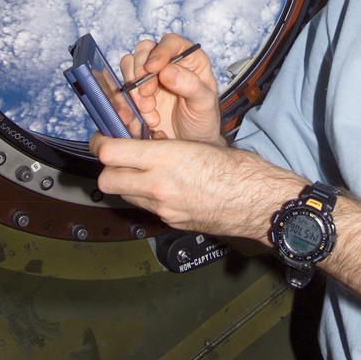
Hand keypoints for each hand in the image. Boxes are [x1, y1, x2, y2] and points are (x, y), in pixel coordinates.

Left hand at [90, 133, 303, 239]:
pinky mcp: (171, 223)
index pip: (111, 153)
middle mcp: (158, 186)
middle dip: (106, 169)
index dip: (100, 143)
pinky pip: (146, 208)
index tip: (102, 137)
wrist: (260, 202)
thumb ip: (165, 147)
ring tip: (140, 170)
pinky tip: (163, 187)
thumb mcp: (199, 143)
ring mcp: (163, 209)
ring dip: (124, 183)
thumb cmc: (239, 167)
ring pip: (124, 196)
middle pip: (106, 181)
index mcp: (166, 159)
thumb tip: (143, 143)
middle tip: (115, 156)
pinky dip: (146, 197)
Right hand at [120, 33, 220, 143]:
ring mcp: (149, 78)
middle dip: (141, 72)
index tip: (152, 69)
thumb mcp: (204, 103)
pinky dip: (125, 103)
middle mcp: (167, 64)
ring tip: (147, 111)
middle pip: (144, 51)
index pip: (171, 43)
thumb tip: (167, 71)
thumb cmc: (203, 120)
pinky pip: (122, 90)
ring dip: (133, 89)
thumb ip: (190, 85)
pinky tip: (138, 119)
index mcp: (189, 59)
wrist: (189, 143)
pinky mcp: (135, 93)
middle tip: (146, 95)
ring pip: (129, 67)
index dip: (159, 52)